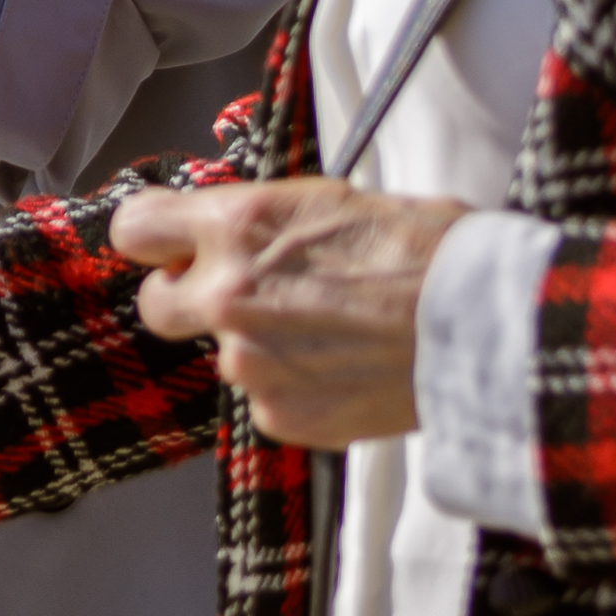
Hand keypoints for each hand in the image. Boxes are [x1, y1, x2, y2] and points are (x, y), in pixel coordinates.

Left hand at [114, 175, 470, 448]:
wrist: (481, 327)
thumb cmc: (425, 249)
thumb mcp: (330, 200)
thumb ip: (259, 222)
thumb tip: (225, 231)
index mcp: (237, 227)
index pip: (134, 229)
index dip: (154, 236)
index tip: (169, 242)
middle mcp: (227, 296)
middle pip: (155, 305)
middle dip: (187, 298)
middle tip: (237, 293)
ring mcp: (249, 364)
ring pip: (224, 355)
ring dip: (257, 345)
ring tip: (329, 332)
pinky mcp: (279, 415)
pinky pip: (265, 398)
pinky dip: (294, 387)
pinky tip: (345, 367)